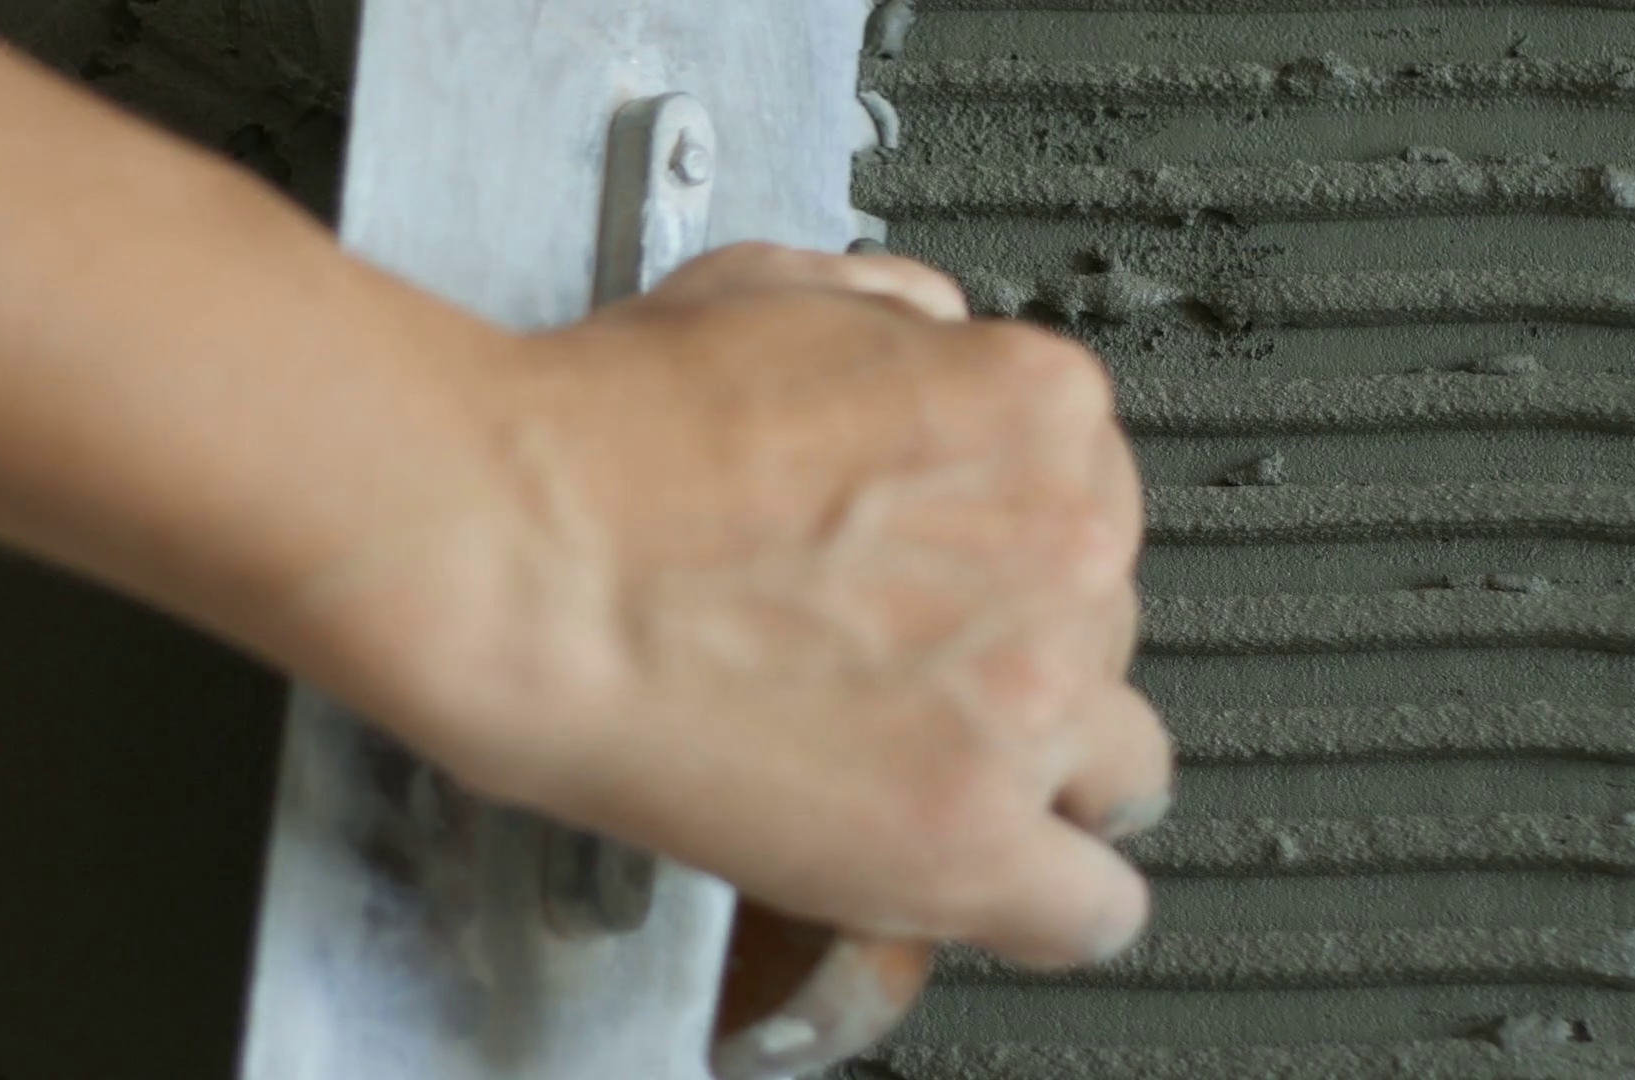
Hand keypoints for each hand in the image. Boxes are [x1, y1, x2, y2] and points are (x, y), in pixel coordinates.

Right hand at [317, 243, 1171, 968]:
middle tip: (908, 666)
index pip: (1094, 494)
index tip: (956, 573)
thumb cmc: (607, 431)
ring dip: (1044, 770)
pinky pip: (1092, 909)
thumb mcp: (774, 289)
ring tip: (935, 768)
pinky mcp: (966, 836)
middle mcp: (1065, 550)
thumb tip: (941, 346)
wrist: (513, 552)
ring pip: (1121, 766)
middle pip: (1107, 625)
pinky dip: (1047, 899)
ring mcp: (1030, 701)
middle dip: (1019, 646)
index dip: (1013, 542)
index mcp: (1036, 411)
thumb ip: (897, 316)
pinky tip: (986, 873)